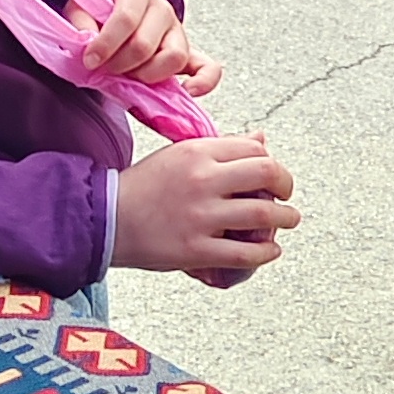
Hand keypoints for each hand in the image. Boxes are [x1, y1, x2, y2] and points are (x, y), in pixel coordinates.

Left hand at [76, 0, 221, 94]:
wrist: (119, 9)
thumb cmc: (101, 12)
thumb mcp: (82, 7)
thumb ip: (80, 21)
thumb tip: (86, 41)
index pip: (125, 19)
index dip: (105, 44)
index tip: (89, 60)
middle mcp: (162, 9)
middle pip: (145, 44)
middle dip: (121, 64)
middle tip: (106, 70)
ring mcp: (178, 31)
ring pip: (174, 57)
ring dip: (148, 75)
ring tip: (131, 77)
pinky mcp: (189, 52)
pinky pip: (207, 67)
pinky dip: (203, 81)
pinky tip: (188, 91)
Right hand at [111, 133, 297, 281]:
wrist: (106, 218)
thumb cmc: (143, 186)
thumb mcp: (180, 154)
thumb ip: (221, 148)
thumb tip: (260, 140)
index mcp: (197, 152)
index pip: (254, 149)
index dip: (271, 161)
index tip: (271, 174)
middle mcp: (202, 180)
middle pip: (266, 174)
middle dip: (286, 185)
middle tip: (286, 195)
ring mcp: (200, 217)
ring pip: (263, 214)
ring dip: (285, 219)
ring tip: (287, 220)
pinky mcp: (196, 249)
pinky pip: (244, 253)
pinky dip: (266, 252)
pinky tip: (270, 250)